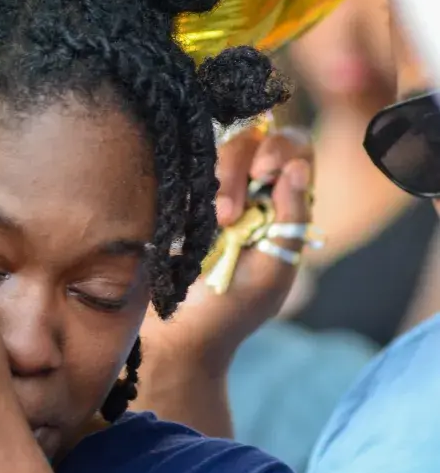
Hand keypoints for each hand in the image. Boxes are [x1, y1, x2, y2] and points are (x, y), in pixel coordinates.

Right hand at [139, 125, 313, 384]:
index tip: (265, 172)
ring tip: (211, 224)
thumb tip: (298, 167)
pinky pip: (182, 165)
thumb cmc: (230, 310)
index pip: (294, 150)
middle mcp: (249, 190)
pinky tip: (184, 219)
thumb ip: (293, 218)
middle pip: (253, 138)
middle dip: (240, 168)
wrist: (173, 334)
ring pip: (215, 146)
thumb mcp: (275, 270)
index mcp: (283, 206)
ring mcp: (208, 189)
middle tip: (227, 215)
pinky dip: (187, 181)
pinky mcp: (174, 194)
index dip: (282, 148)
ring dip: (217, 181)